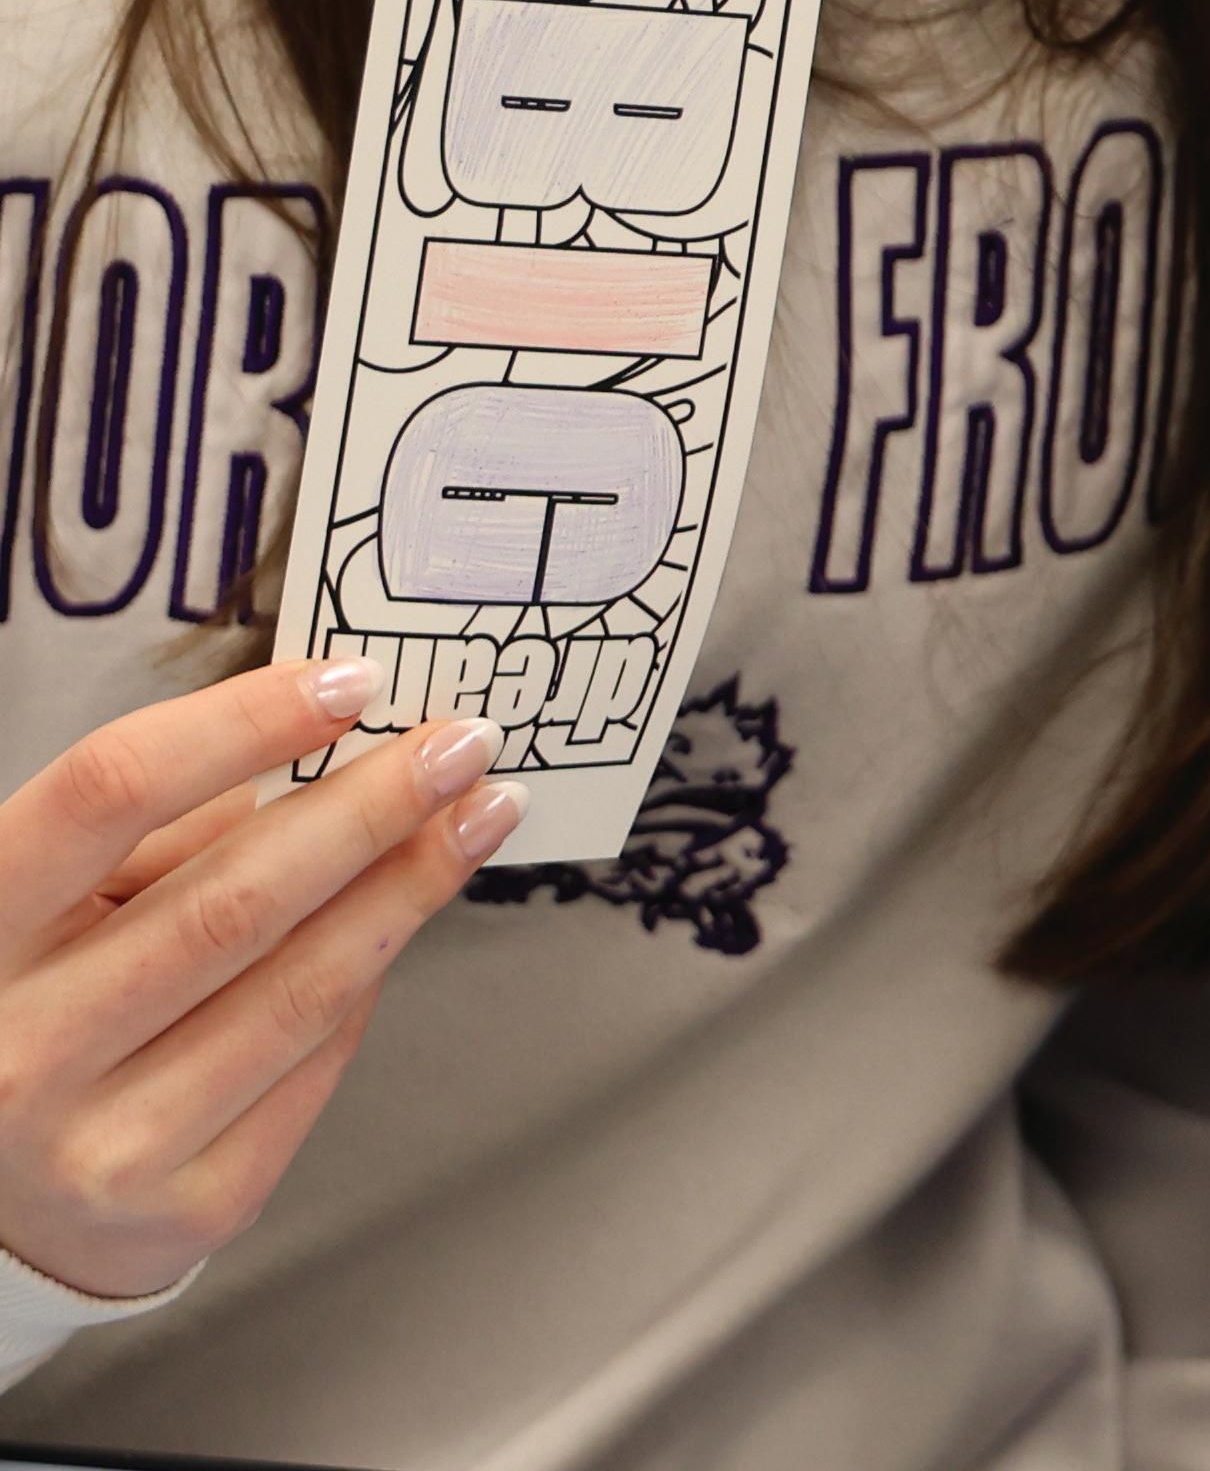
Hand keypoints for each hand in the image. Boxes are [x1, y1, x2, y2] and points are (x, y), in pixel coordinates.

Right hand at [0, 659, 522, 1300]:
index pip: (109, 794)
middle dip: (371, 810)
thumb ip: (159, 829)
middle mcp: (23, 1050)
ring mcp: (101, 1146)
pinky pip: (313, 1065)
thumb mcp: (49, 900)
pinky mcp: (184, 1211)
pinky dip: (369, 979)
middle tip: (462, 743)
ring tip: (479, 815)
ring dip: (408, 888)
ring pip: (297, 988)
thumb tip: (324, 749)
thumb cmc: (34, 1004)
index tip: (353, 683)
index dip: (238, 727)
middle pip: (232, 899)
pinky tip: (404, 920)